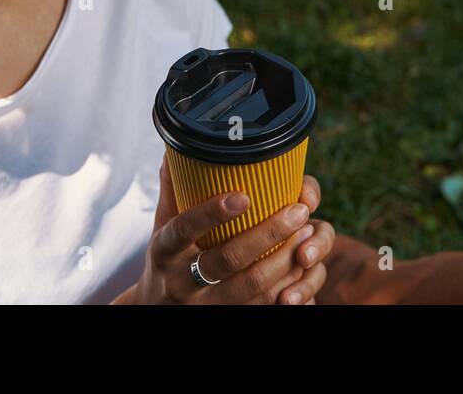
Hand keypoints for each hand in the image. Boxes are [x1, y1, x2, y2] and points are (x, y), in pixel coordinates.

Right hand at [129, 153, 322, 303]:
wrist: (155, 311)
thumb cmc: (167, 259)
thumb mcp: (162, 226)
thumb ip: (173, 189)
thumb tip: (177, 145)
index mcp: (164, 251)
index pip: (183, 229)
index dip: (211, 213)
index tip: (243, 196)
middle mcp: (181, 281)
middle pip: (227, 260)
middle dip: (267, 234)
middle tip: (298, 211)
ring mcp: (204, 305)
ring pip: (250, 287)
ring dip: (284, 260)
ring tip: (307, 233)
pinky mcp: (225, 317)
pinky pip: (260, 306)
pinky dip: (285, 286)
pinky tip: (302, 267)